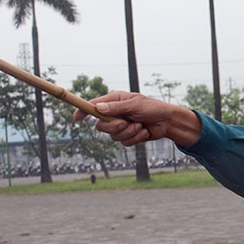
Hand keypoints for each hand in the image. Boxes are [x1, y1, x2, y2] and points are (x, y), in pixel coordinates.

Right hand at [74, 91, 201, 147]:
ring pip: (113, 136)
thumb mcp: (135, 105)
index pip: (94, 106)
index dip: (84, 111)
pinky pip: (124, 142)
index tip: (76, 118)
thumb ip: (116, 108)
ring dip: (128, 133)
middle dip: (114, 127)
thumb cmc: (153, 108)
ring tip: (140, 126)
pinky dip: (135, 138)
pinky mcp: (128, 136)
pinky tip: (144, 131)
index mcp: (115, 101)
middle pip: (101, 126)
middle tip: (125, 123)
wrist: (167, 122)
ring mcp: (121, 125)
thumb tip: (98, 108)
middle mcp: (115, 113)